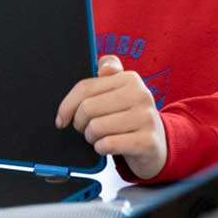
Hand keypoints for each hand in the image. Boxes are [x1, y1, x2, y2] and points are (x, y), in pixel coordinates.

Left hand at [56, 55, 167, 179]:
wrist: (156, 145)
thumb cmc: (128, 116)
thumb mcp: (118, 91)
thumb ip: (108, 71)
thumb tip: (103, 69)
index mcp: (129, 78)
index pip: (85, 88)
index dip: (67, 105)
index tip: (62, 119)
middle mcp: (140, 94)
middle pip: (87, 108)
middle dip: (80, 123)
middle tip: (87, 128)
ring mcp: (146, 118)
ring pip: (96, 127)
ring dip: (91, 137)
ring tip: (99, 137)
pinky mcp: (147, 141)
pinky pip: (108, 144)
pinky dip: (101, 148)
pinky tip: (107, 146)